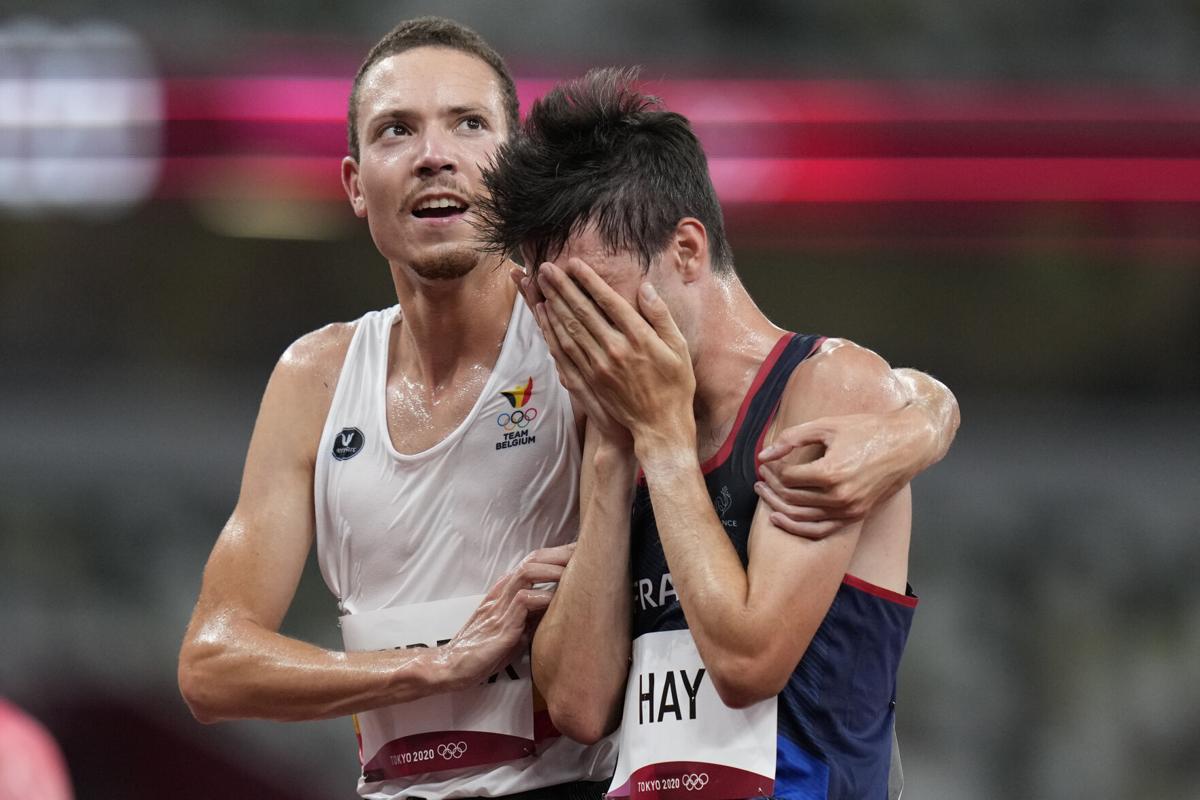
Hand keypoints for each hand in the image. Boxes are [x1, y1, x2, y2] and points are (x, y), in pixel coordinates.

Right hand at [439, 543, 574, 688]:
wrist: (450, 668)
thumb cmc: (481, 653)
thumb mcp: (511, 631)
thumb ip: (529, 618)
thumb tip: (555, 612)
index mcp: (502, 594)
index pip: (530, 565)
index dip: (554, 556)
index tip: (576, 554)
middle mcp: (501, 595)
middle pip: (531, 561)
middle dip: (558, 554)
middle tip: (582, 553)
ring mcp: (499, 607)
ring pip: (526, 573)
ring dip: (552, 570)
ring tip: (574, 570)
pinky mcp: (501, 625)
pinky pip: (523, 601)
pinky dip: (543, 598)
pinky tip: (559, 600)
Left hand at [534, 259, 695, 452]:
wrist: (660, 426)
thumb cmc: (675, 385)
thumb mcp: (678, 348)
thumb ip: (661, 316)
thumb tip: (645, 288)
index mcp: (639, 338)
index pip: (608, 302)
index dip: (589, 280)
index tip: (574, 263)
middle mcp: (615, 349)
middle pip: (583, 311)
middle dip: (563, 286)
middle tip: (546, 267)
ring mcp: (599, 365)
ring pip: (570, 328)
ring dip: (553, 303)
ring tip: (541, 283)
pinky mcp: (589, 379)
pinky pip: (566, 350)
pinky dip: (553, 330)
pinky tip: (545, 316)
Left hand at [755, 411, 918, 538]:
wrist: (907, 444)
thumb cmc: (867, 430)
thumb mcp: (826, 426)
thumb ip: (791, 439)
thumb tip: (763, 456)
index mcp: (831, 472)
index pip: (788, 478)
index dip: (772, 471)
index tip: (765, 465)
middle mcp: (839, 497)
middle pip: (792, 499)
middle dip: (771, 489)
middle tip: (761, 479)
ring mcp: (849, 510)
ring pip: (803, 518)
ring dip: (778, 508)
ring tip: (765, 496)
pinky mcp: (856, 516)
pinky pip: (821, 530)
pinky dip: (799, 528)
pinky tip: (782, 518)